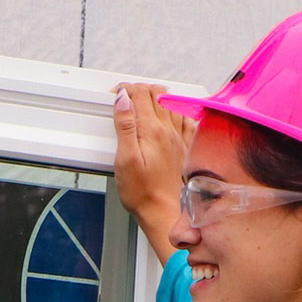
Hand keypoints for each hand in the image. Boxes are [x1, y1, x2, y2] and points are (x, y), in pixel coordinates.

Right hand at [112, 83, 194, 264]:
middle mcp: (168, 130)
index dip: (125, 90)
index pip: (139, 94)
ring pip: (170, 103)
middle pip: (155, 94)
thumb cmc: (141, 192)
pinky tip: (170, 114)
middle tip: (126, 98)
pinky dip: (176, 110)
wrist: (163, 212)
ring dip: (156, 97)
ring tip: (144, 102)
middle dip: (139, 90)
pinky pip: (186, 119)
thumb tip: (122, 99)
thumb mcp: (124, 159)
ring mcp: (179, 138)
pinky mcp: (185, 147)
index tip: (115, 95)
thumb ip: (125, 126)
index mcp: (151, 130)